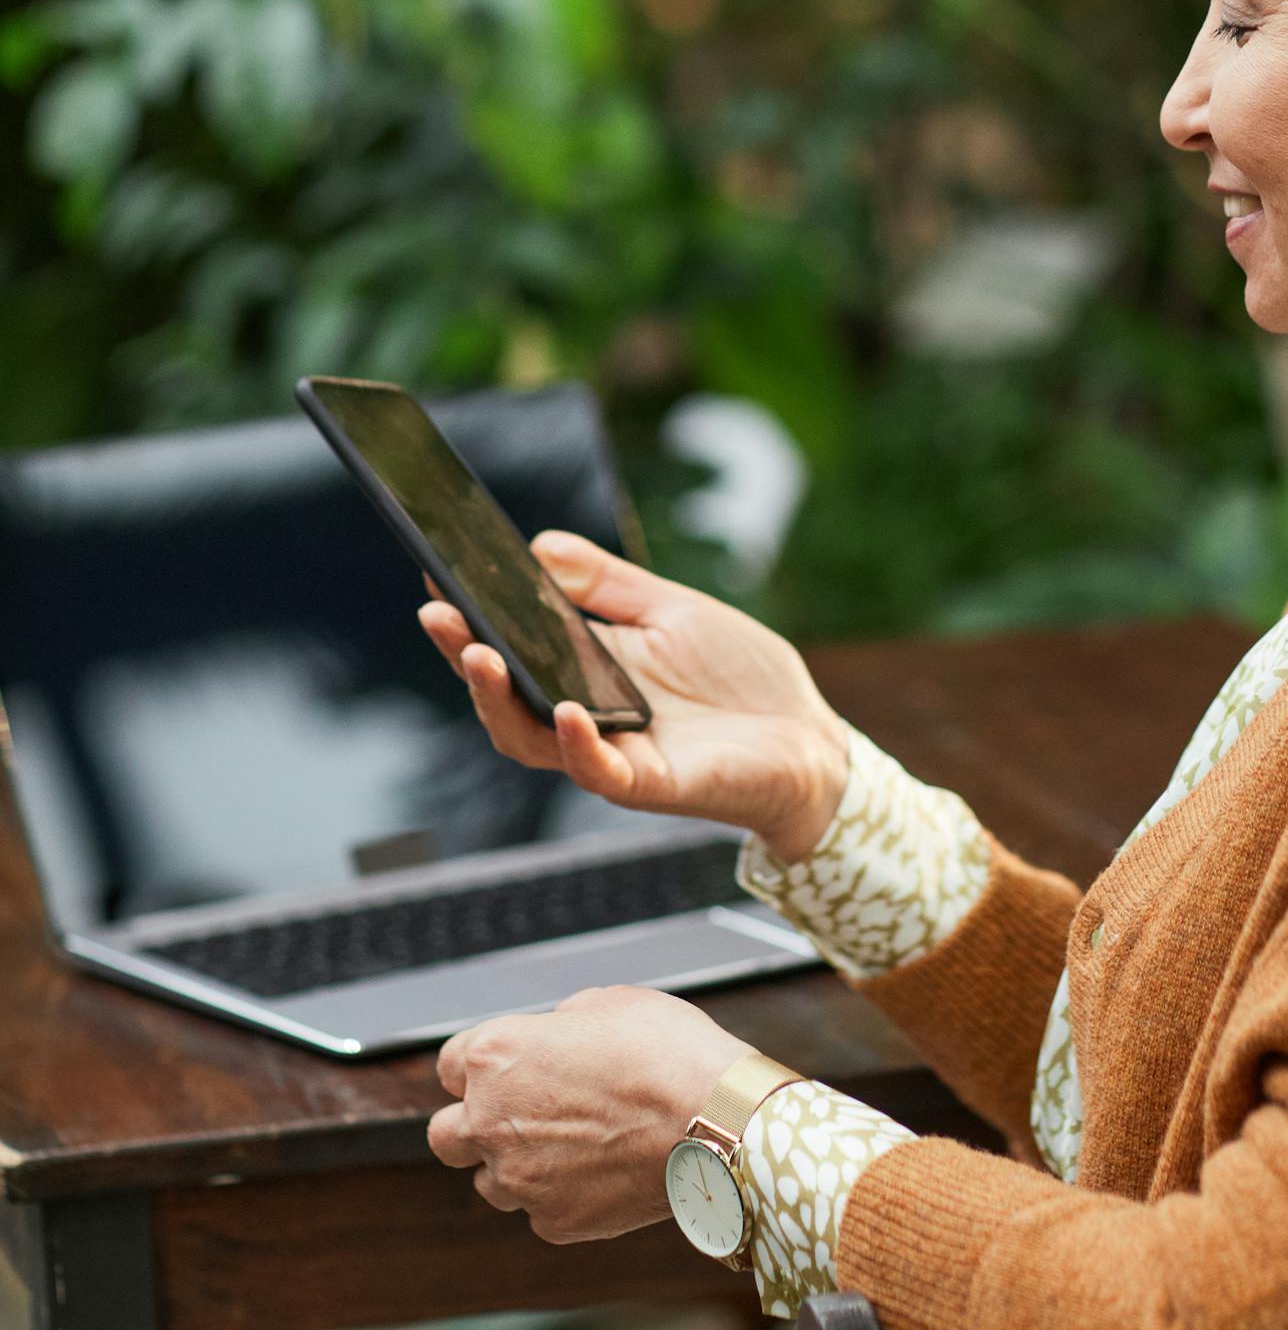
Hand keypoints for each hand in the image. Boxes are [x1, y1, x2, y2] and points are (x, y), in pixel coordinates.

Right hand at [418, 534, 847, 861]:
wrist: (808, 738)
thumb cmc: (741, 676)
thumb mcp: (671, 610)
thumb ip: (608, 584)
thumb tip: (538, 545)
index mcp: (586, 671)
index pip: (511, 646)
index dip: (471, 617)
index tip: (436, 577)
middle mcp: (585, 717)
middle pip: (504, 696)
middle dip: (464, 655)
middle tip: (436, 613)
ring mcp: (613, 754)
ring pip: (531, 739)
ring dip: (498, 700)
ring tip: (478, 655)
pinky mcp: (651, 783)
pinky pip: (597, 771)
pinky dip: (575, 743)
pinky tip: (563, 711)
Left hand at [427, 987, 751, 1240]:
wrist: (717, 1120)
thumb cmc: (667, 1052)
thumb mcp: (606, 1004)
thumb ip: (557, 1027)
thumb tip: (551, 1043)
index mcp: (495, 1057)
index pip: (448, 1065)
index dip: (480, 1064)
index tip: (507, 1068)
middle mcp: (492, 1122)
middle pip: (445, 1135)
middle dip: (473, 1123)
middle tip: (518, 1114)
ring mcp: (521, 1180)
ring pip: (488, 1182)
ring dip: (514, 1165)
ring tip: (569, 1146)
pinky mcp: (554, 1222)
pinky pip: (539, 1210)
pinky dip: (560, 1194)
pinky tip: (601, 1171)